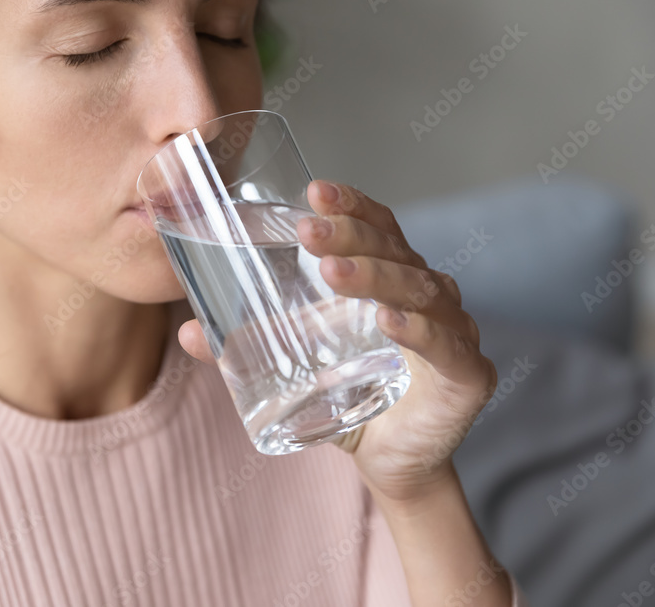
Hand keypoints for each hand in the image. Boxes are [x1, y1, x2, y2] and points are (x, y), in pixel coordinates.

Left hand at [177, 180, 497, 504]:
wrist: (391, 463)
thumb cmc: (350, 399)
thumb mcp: (295, 366)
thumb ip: (248, 347)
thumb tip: (186, 332)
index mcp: (393, 277)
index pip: (379, 227)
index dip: (352, 206)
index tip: (315, 192)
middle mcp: (430, 294)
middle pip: (395, 250)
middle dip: (351, 236)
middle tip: (310, 232)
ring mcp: (455, 330)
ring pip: (418, 289)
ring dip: (374, 276)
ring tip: (332, 273)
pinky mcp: (468, 374)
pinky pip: (443, 343)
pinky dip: (416, 330)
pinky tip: (387, 320)